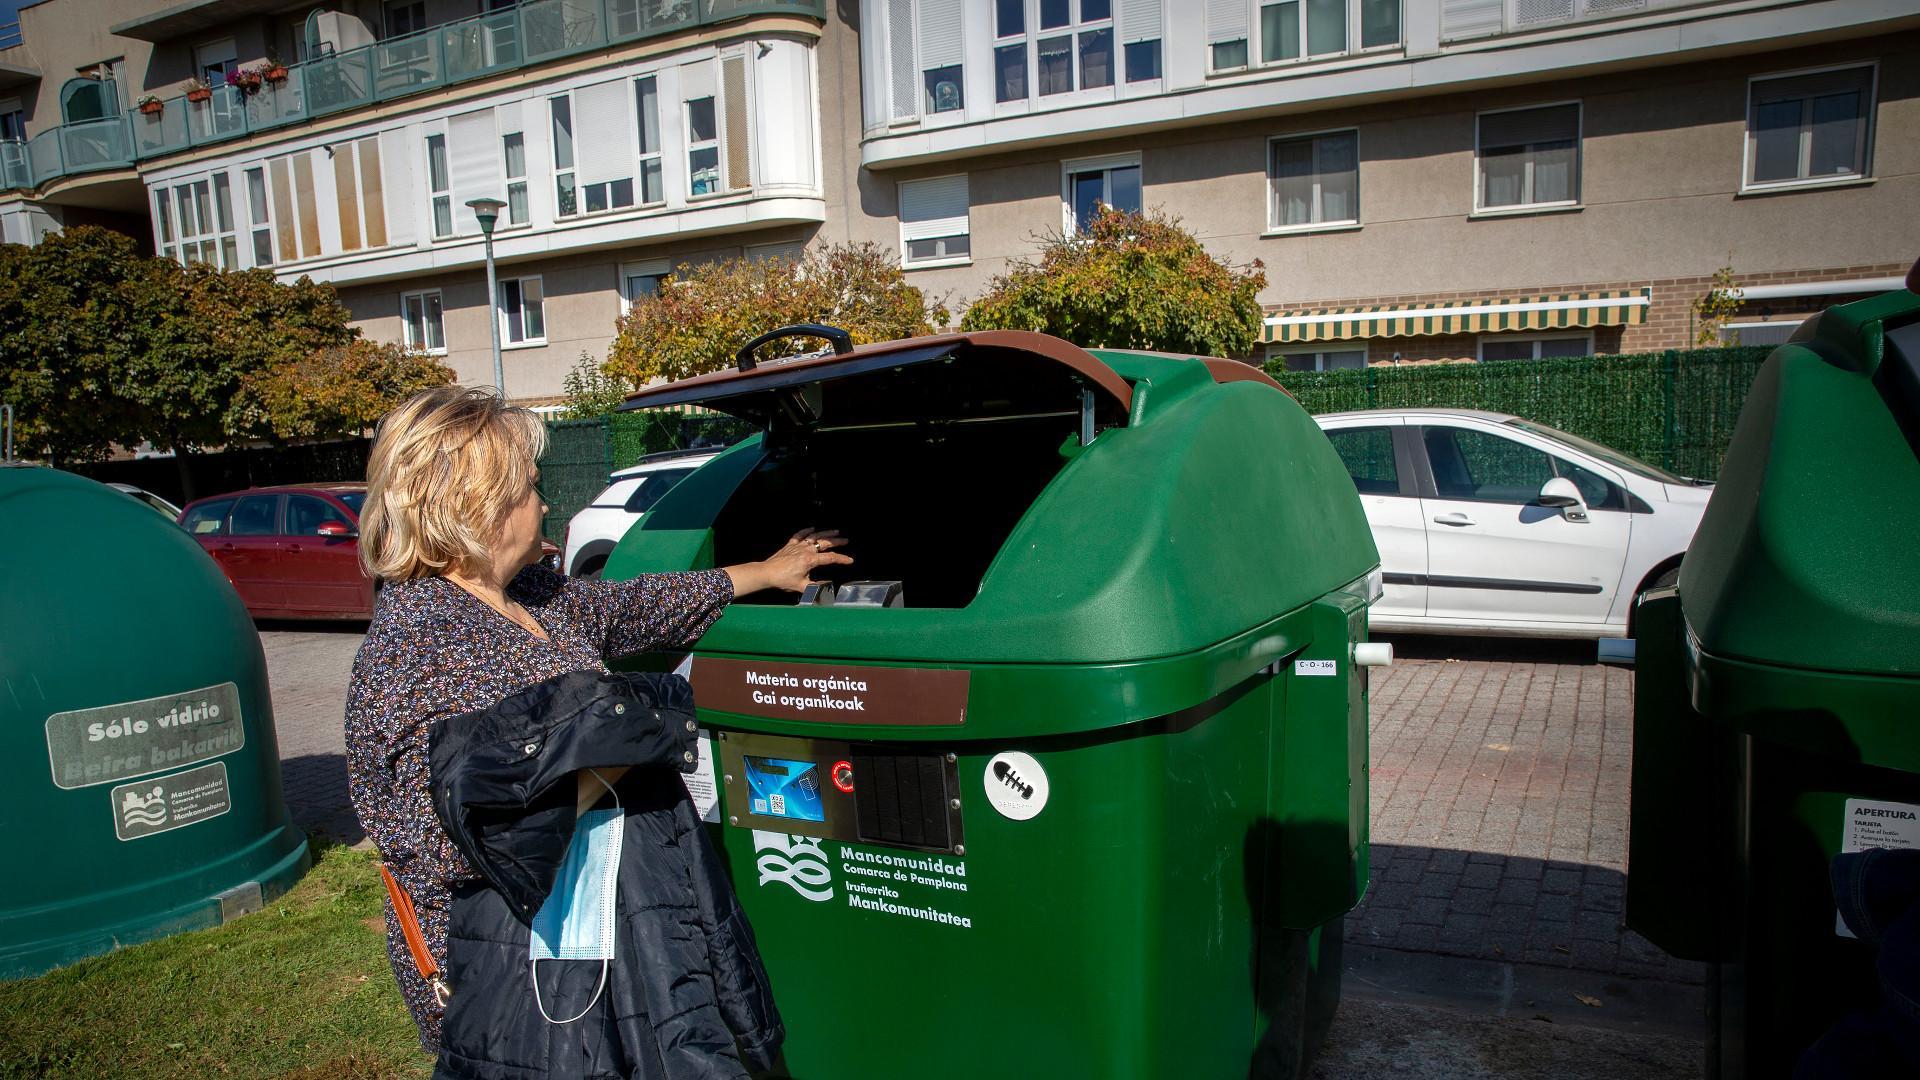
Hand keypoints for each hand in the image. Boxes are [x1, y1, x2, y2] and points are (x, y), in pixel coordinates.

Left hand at [725, 528, 851, 594]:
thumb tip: (827, 586)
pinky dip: (806, 530)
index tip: (850, 560)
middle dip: (837, 541)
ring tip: (835, 531)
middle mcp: (805, 550)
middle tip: (846, 540)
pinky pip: (800, 534)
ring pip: (815, 536)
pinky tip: (812, 528)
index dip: (842, 559)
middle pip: (825, 543)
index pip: (830, 558)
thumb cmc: (783, 580)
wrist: (767, 573)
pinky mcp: (790, 545)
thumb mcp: (802, 587)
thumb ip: (816, 587)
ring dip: (826, 533)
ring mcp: (797, 546)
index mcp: (810, 560)